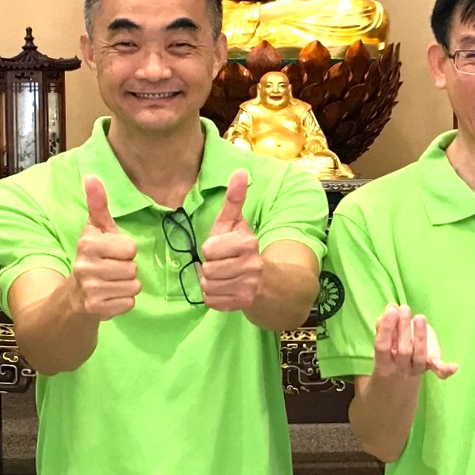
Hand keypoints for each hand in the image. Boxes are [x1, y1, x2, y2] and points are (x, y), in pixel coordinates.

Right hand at [74, 176, 139, 318]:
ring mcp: (90, 289)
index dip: (126, 251)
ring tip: (112, 282)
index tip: (113, 252)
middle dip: (127, 269)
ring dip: (127, 286)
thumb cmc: (94, 256)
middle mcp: (85, 266)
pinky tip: (110, 296)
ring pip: (133, 286)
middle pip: (133, 268)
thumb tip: (91, 176)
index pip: (130, 248)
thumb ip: (98, 204)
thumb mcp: (97, 229)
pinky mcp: (96, 309)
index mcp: (88, 243)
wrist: (74, 294)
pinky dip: (124, 301)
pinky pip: (129, 303)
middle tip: (112, 269)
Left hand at [199, 170, 263, 312]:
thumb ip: (234, 199)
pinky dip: (214, 296)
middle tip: (222, 263)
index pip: (209, 249)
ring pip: (208, 286)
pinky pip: (211, 301)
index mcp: (248, 243)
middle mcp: (251, 266)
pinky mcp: (243, 304)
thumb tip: (240, 170)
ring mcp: (248, 287)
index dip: (210, 249)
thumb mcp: (235, 223)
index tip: (221, 248)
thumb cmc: (242, 248)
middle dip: (210, 267)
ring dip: (210, 282)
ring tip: (223, 275)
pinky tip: (225, 288)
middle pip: (207, 270)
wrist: (266, 281)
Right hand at [371, 304, 458, 380]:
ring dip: (420, 337)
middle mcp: (400, 367)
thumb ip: (385, 323)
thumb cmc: (391, 346)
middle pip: (403, 351)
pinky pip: (439, 371)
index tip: (391, 311)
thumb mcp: (385, 336)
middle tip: (404, 309)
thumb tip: (391, 307)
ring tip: (419, 317)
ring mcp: (416, 368)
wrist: (401, 372)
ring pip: (420, 356)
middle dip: (404, 328)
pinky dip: (446, 370)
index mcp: (383, 360)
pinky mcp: (431, 366)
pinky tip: (454, 367)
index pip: (382, 346)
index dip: (386, 329)